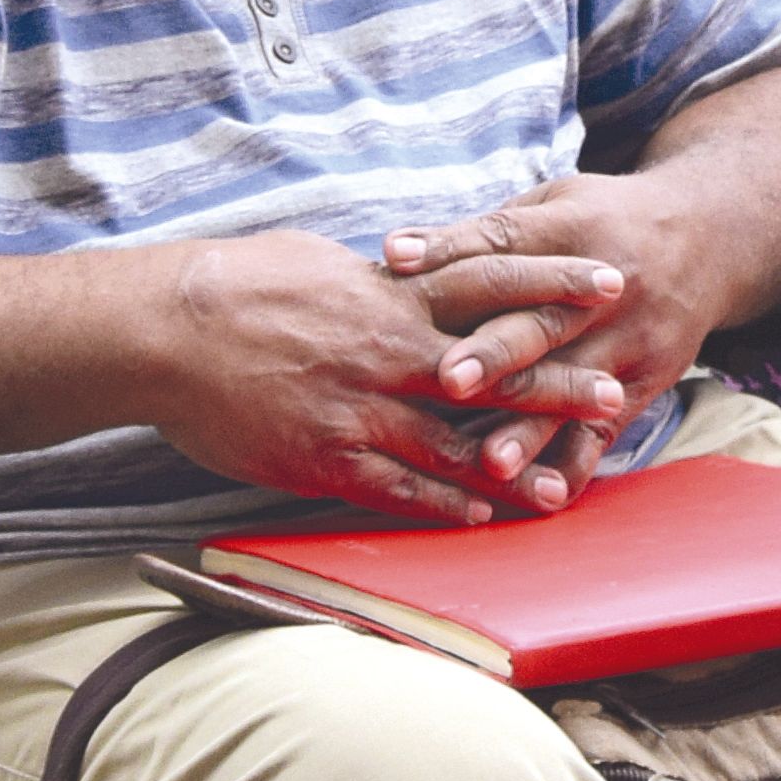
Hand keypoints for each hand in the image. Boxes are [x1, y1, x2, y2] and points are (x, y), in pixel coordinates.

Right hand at [146, 233, 577, 523]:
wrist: (163, 331)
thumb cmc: (233, 286)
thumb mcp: (317, 262)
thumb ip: (375, 280)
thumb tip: (405, 270)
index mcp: (390, 295)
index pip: (492, 282)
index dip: (554, 286)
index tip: (610, 285)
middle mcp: (388, 352)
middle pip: (492, 368)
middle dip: (557, 382)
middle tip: (616, 392)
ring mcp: (359, 409)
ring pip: (452, 442)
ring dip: (510, 465)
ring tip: (561, 484)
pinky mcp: (324, 457)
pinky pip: (394, 488)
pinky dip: (439, 504)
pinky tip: (477, 518)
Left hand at [383, 172, 738, 439]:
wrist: (707, 240)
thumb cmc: (602, 223)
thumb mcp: (552, 205)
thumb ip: (482, 235)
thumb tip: (393, 253)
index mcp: (572, 229)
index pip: (504, 241)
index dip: (451, 251)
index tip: (397, 262)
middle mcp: (604, 289)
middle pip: (542, 323)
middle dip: (495, 353)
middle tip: (448, 379)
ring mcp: (629, 341)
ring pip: (572, 388)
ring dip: (532, 429)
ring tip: (492, 463)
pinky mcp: (644, 383)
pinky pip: (606, 431)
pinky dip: (574, 466)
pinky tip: (543, 498)